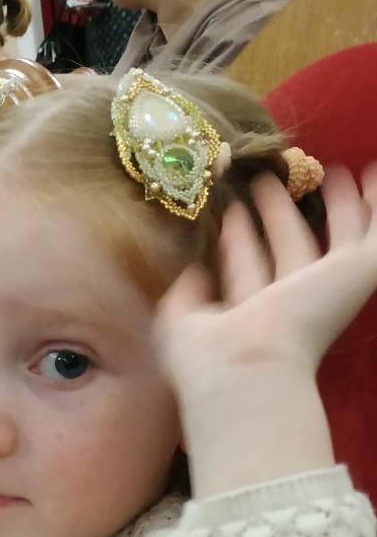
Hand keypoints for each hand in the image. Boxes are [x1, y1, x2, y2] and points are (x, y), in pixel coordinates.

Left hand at [157, 165, 376, 494]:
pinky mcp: (356, 272)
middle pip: (290, 248)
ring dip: (335, 206)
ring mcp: (328, 286)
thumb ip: (184, 297)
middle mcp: (292, 303)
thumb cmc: (206, 358)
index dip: (240, 242)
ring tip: (334, 171)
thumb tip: (192, 270)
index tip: (233, 213)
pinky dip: (376, 202)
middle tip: (272, 180)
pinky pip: (373, 230)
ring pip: (336, 238)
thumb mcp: (180, 323)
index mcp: (252, 317)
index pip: (247, 271)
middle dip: (280, 216)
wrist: (247, 365)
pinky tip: (372, 174)